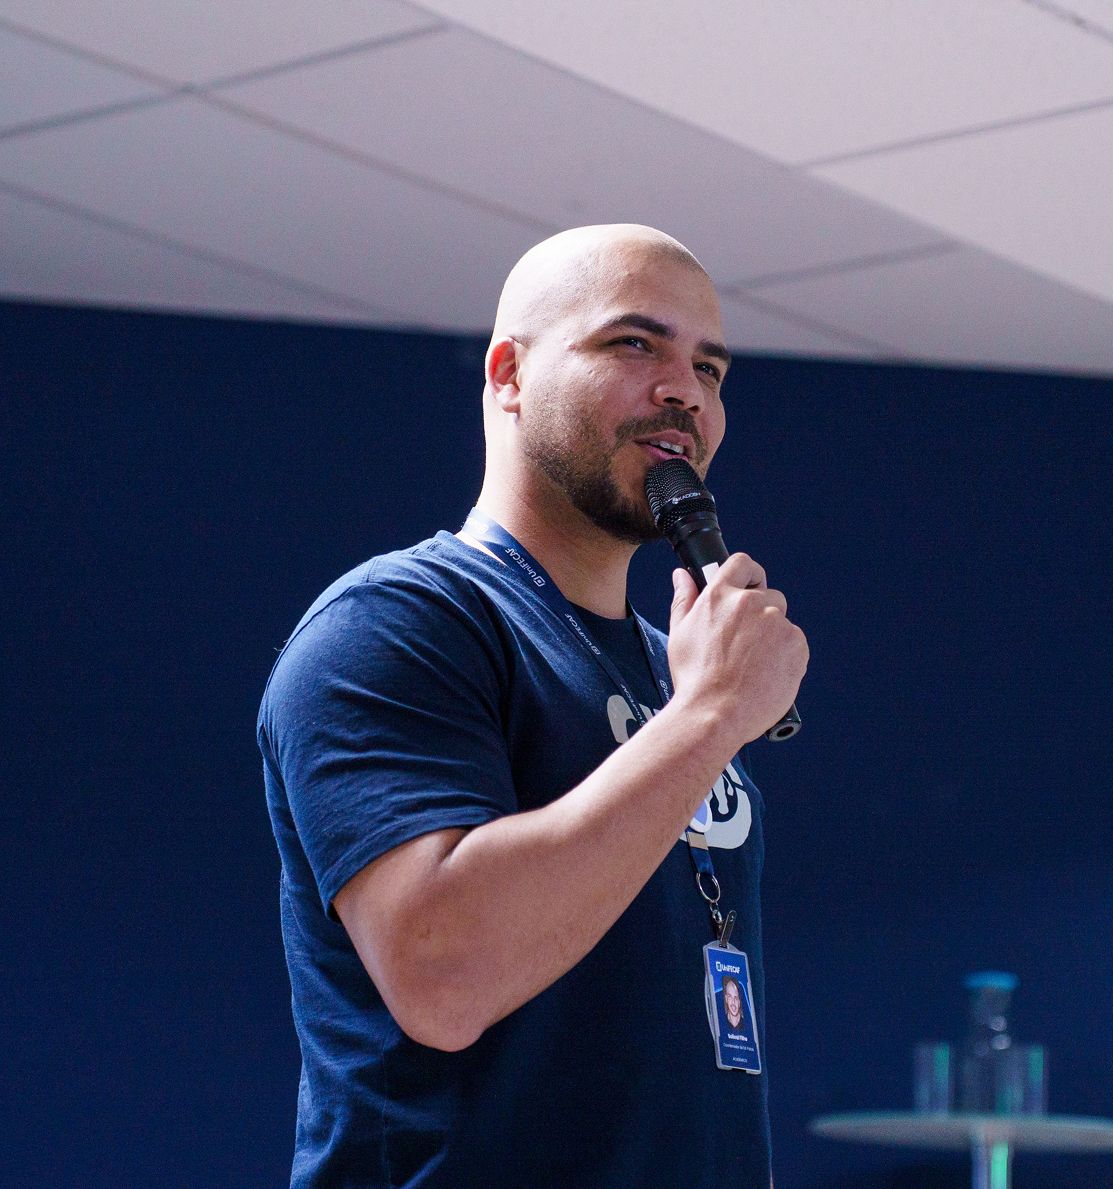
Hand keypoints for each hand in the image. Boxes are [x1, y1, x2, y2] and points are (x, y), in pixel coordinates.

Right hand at [666, 555, 807, 746]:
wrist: (716, 714)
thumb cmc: (695, 679)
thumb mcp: (680, 634)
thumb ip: (684, 599)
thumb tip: (682, 576)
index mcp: (721, 596)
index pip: (742, 563)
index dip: (748, 574)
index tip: (749, 586)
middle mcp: (752, 604)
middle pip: (768, 595)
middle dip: (760, 613)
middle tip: (745, 642)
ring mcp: (778, 624)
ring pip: (782, 622)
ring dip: (773, 636)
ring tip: (753, 664)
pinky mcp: (797, 646)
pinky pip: (795, 644)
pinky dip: (785, 656)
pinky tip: (766, 673)